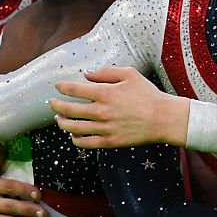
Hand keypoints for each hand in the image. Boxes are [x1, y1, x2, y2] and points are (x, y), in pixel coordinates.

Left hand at [50, 66, 189, 147]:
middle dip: (57, 106)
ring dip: (62, 123)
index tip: (58, 86)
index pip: (74, 90)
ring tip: (59, 119)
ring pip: (73, 128)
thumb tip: (88, 74)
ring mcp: (104, 128)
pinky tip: (74, 135)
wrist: (163, 118)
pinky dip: (75, 139)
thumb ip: (107, 72)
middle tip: (52, 103)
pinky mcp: (109, 142)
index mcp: (104, 93)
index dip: (62, 87)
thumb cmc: (148, 94)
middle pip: (68, 110)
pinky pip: (85, 143)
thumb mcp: (130, 74)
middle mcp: (100, 111)